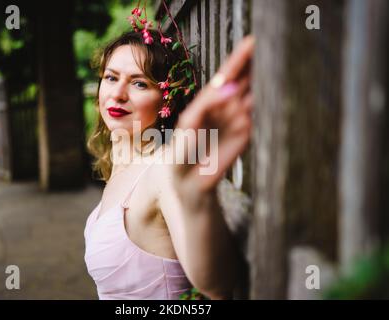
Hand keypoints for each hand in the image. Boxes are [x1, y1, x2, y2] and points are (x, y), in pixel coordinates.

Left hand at [173, 36, 254, 194]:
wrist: (189, 177)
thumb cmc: (184, 147)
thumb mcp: (190, 120)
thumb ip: (209, 103)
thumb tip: (231, 88)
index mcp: (211, 99)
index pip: (227, 74)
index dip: (239, 58)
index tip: (251, 41)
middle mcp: (226, 105)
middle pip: (244, 80)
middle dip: (255, 63)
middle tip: (269, 45)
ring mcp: (238, 118)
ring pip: (254, 94)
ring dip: (263, 79)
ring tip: (275, 61)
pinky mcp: (246, 133)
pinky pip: (254, 115)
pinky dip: (260, 103)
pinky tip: (268, 88)